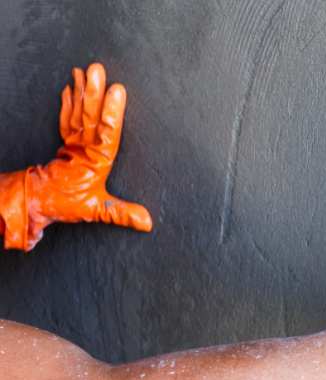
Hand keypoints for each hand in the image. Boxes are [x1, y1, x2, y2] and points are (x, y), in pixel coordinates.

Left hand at [0, 63, 150, 250]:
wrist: (35, 202)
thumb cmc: (67, 204)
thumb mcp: (96, 211)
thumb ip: (122, 214)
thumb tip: (147, 222)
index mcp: (96, 161)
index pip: (107, 133)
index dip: (112, 112)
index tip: (117, 91)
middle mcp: (84, 147)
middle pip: (90, 116)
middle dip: (94, 92)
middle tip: (97, 70)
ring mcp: (73, 143)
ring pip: (78, 113)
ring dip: (82, 91)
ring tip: (85, 70)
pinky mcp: (66, 142)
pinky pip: (66, 118)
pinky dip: (68, 102)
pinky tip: (70, 87)